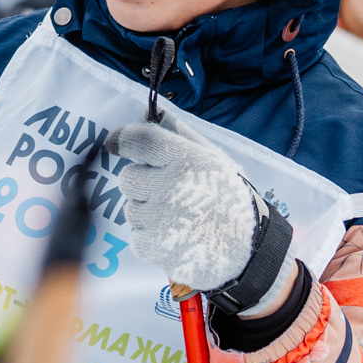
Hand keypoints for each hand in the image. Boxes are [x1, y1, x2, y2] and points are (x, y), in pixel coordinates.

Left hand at [102, 118, 288, 308]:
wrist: (247, 250)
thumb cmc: (228, 200)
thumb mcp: (214, 161)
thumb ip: (181, 135)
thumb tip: (150, 112)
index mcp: (189, 160)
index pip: (141, 140)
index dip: (122, 139)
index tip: (115, 143)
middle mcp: (172, 187)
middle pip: (127, 177)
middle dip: (142, 182)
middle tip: (170, 191)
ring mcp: (161, 219)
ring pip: (129, 208)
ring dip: (146, 211)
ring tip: (178, 216)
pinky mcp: (154, 246)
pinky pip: (135, 235)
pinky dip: (150, 237)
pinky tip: (175, 235)